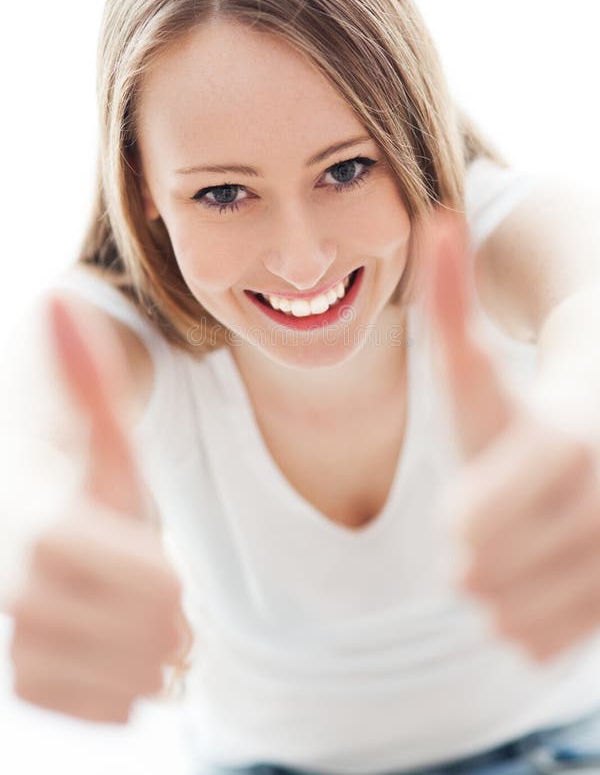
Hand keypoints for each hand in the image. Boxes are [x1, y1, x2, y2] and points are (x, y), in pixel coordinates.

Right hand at [8, 297, 186, 722]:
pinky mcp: (30, 687)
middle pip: (109, 628)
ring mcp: (15, 644)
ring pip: (112, 683)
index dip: (135, 569)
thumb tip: (59, 298)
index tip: (173, 572)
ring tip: (154, 625)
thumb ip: (85, 380)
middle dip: (162, 620)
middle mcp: (10, 587)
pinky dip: (132, 692)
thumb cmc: (92, 484)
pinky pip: (100, 713)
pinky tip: (129, 654)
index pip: (68, 553)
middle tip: (174, 601)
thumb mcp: (103, 437)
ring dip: (154, 658)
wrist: (61, 547)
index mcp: (29, 519)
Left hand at [421, 210, 599, 662]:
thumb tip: (435, 223)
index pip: (500, 506)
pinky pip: (538, 647)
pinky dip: (528, 622)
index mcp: (569, 438)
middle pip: (488, 574)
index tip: (458, 518)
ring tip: (519, 545)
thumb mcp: (476, 371)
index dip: (475, 515)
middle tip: (489, 523)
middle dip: (472, 555)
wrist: (591, 454)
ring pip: (513, 620)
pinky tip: (547, 576)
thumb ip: (452, 302)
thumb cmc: (519, 412)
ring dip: (498, 590)